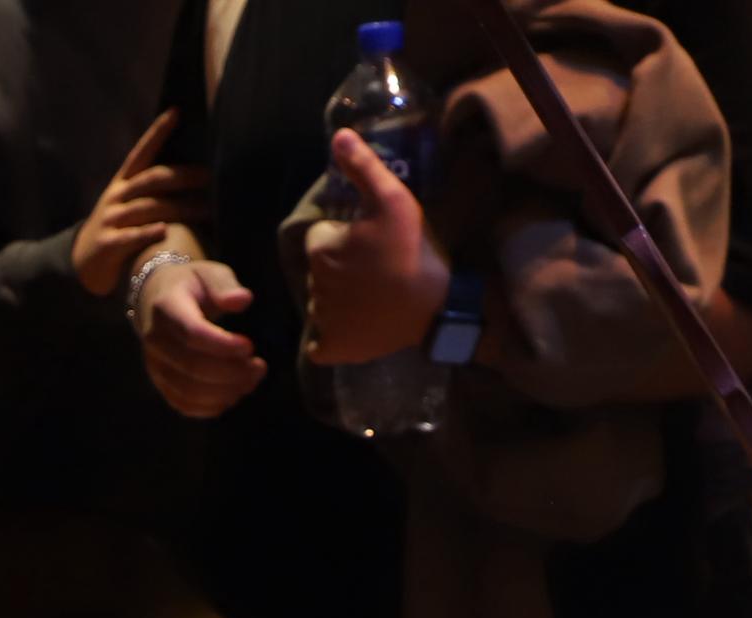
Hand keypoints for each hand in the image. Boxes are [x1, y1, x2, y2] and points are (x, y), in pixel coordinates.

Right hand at [74, 112, 209, 298]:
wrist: (84, 263)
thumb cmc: (119, 230)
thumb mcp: (130, 205)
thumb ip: (154, 192)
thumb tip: (195, 177)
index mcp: (123, 183)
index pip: (142, 152)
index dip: (157, 132)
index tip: (176, 112)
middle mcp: (117, 197)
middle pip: (151, 180)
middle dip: (182, 176)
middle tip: (209, 176)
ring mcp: (111, 219)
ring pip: (147, 208)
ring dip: (179, 208)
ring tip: (206, 210)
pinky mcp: (108, 244)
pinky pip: (130, 236)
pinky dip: (147, 233)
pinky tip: (164, 230)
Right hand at [136, 256, 265, 419]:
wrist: (156, 300)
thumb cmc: (191, 285)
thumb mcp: (209, 272)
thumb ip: (225, 285)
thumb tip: (243, 301)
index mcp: (167, 307)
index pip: (192, 333)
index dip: (223, 345)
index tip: (250, 346)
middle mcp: (155, 338)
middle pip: (192, 366)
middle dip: (231, 372)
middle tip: (259, 367)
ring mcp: (155, 363)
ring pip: (188, 390)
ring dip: (225, 392)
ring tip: (251, 380)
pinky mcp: (160, 382)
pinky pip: (184, 404)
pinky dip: (212, 406)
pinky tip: (233, 394)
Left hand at [301, 128, 449, 367]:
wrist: (437, 306)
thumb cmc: (414, 250)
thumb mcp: (393, 199)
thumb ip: (364, 167)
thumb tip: (338, 135)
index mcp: (320, 249)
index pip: (320, 237)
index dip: (344, 236)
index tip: (370, 241)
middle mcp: (314, 285)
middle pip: (321, 269)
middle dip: (342, 265)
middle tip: (377, 267)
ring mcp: (323, 321)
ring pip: (323, 302)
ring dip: (340, 298)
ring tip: (374, 295)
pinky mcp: (335, 348)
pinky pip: (321, 344)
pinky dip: (332, 338)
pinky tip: (355, 328)